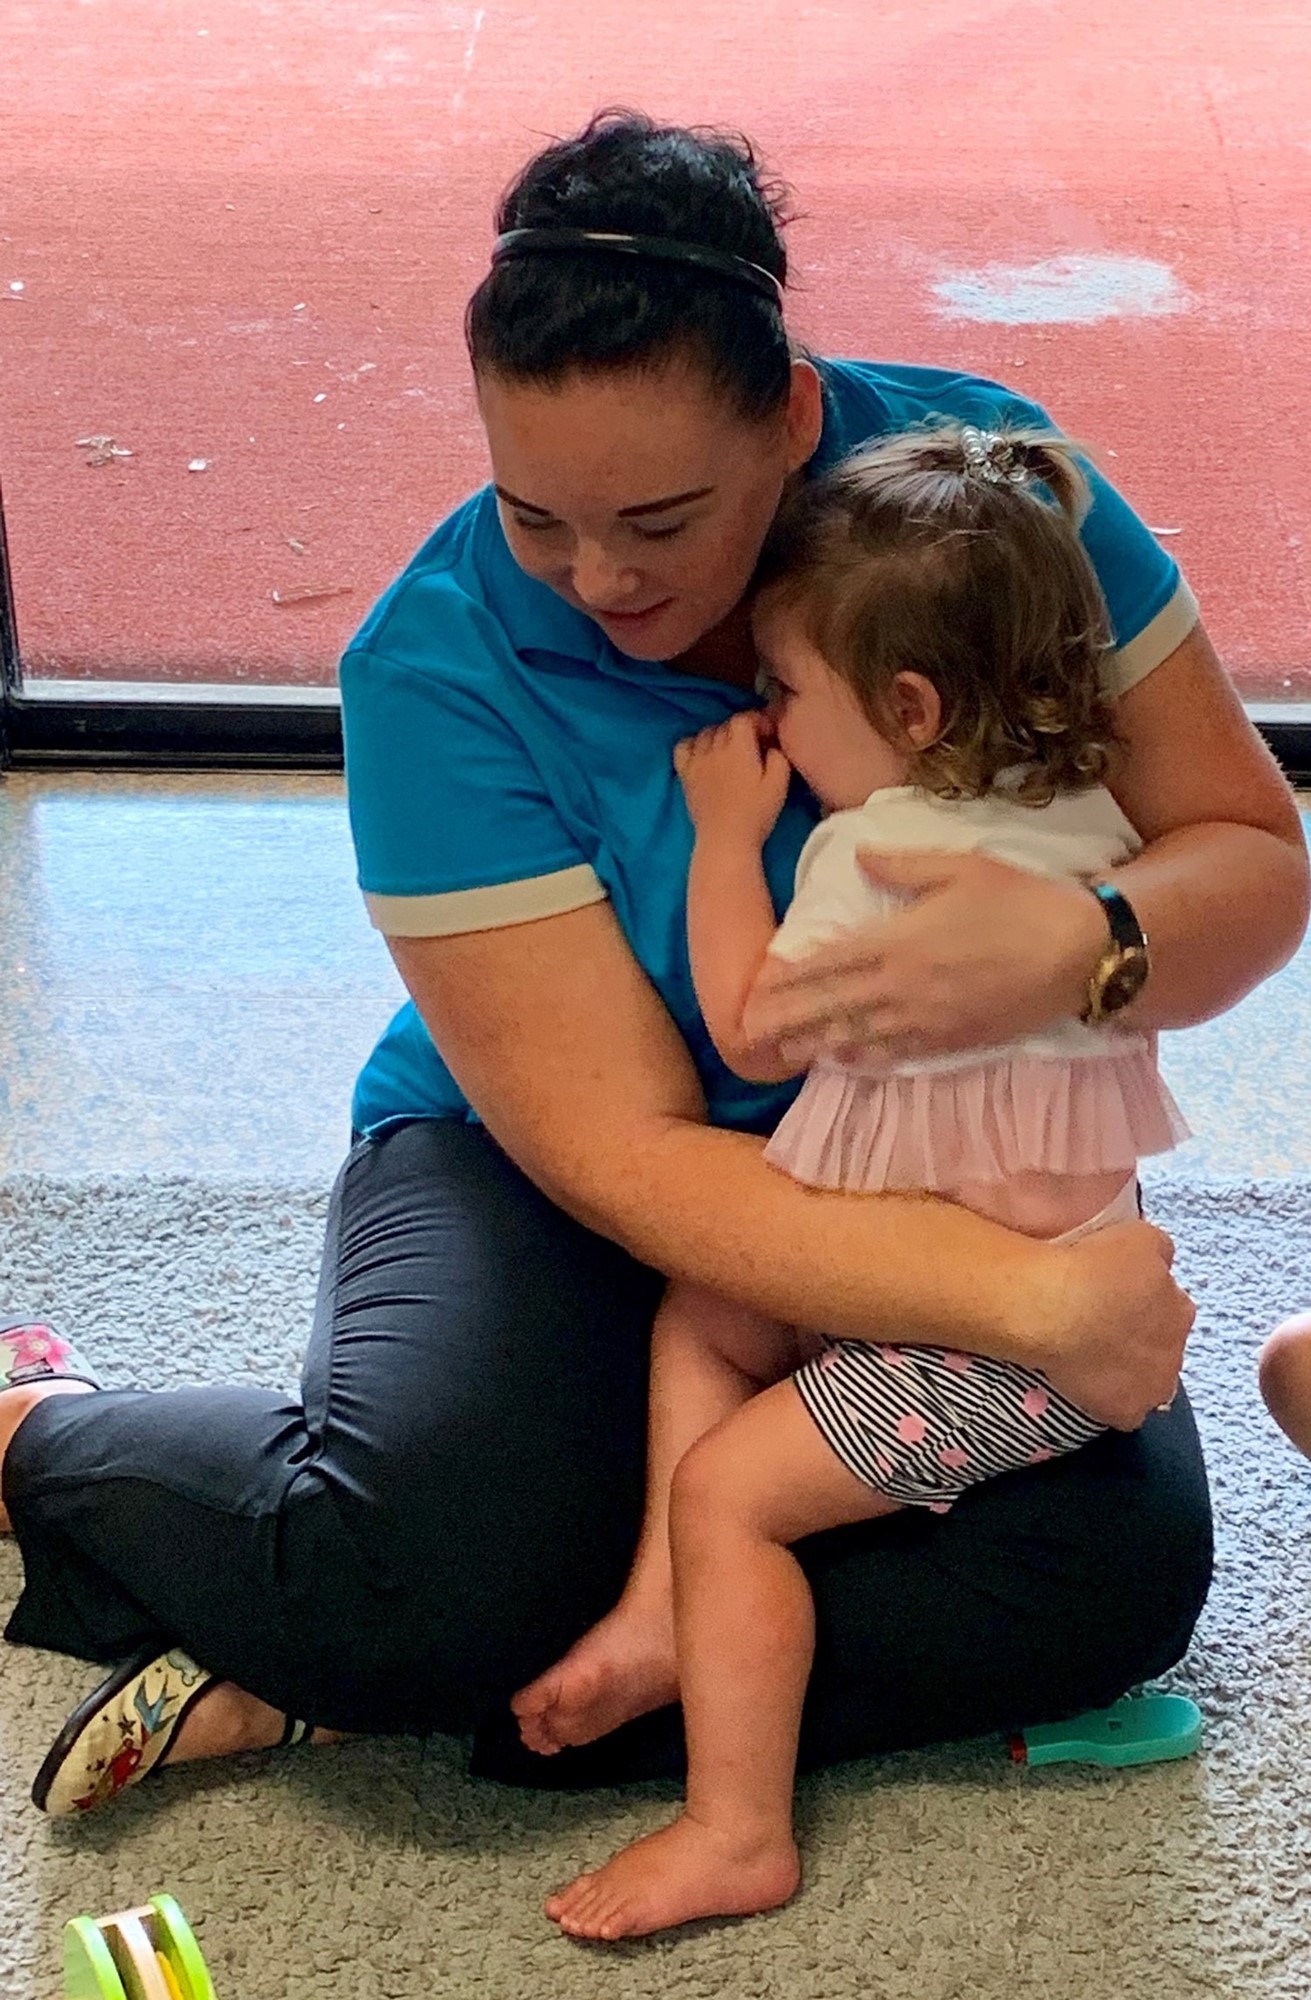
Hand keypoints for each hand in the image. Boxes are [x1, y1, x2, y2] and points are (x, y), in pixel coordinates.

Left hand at [674, 710, 791, 846]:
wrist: (725, 839)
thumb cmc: (756, 813)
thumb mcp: (779, 784)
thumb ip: (779, 756)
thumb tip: (772, 744)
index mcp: (739, 747)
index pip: (744, 718)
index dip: (758, 721)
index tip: (769, 735)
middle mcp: (714, 748)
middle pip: (725, 725)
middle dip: (742, 729)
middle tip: (755, 745)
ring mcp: (696, 760)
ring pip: (706, 733)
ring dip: (720, 736)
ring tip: (731, 750)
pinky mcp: (685, 774)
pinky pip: (683, 747)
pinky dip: (693, 745)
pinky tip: (703, 754)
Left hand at [743, 847, 1106, 1065]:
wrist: (1079, 952)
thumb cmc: (1021, 901)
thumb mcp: (959, 866)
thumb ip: (902, 866)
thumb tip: (857, 857)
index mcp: (897, 942)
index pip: (827, 964)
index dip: (788, 979)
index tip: (755, 988)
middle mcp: (902, 988)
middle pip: (830, 1007)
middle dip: (788, 1019)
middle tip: (748, 1032)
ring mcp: (927, 1021)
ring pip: (857, 1036)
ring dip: (817, 1043)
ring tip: (782, 1051)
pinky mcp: (953, 1042)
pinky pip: (897, 1054)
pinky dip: (864, 1059)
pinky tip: (843, 1062)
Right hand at [1028, 1220, 1194, 1429]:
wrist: (1056, 1310)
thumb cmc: (1095, 1267)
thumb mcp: (1141, 1236)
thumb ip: (1160, 1251)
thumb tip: (1162, 1262)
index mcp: (1180, 1308)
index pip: (1171, 1308)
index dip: (1145, 1304)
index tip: (1119, 1299)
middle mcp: (1176, 1350)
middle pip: (1162, 1346)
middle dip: (1142, 1339)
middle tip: (1103, 1326)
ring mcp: (1153, 1387)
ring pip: (1147, 1382)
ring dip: (1130, 1372)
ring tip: (1093, 1357)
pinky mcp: (1126, 1412)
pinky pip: (1123, 1412)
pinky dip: (1110, 1402)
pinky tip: (1088, 1387)